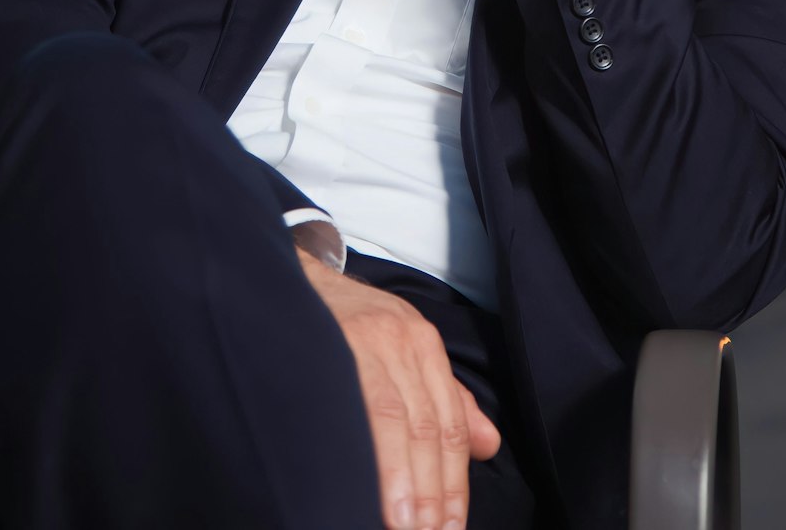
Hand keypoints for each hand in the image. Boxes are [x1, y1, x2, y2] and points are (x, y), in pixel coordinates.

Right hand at [296, 248, 500, 529]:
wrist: (295, 279)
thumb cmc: (353, 324)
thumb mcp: (407, 348)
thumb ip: (450, 400)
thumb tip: (490, 446)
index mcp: (422, 345)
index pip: (448, 424)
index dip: (453, 482)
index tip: (451, 526)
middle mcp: (398, 341)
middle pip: (425, 426)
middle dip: (430, 490)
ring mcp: (362, 342)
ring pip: (392, 419)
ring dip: (400, 478)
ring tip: (403, 524)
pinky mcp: (325, 345)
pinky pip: (349, 403)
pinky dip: (360, 447)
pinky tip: (361, 481)